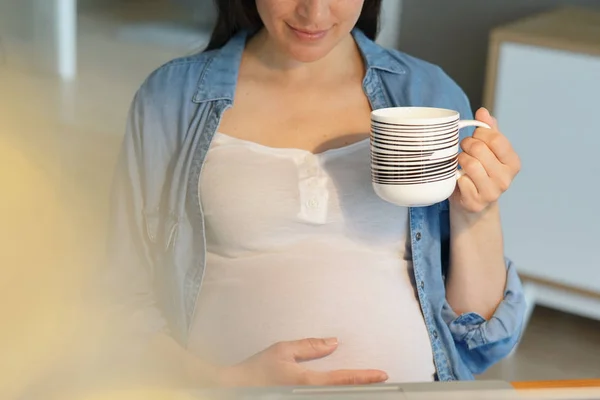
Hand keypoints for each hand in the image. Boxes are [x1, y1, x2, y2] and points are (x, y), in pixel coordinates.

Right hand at [217, 338, 387, 386]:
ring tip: (365, 385)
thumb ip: (309, 347)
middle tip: (380, 382)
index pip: (343, 379)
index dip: (365, 377)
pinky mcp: (297, 399)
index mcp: (307, 382)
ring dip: (349, 391)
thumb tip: (332, 343)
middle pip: (343, 393)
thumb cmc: (256, 371)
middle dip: (362, 388)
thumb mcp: (282, 351)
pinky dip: (335, 391)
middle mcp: (308, 395)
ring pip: (334, 397)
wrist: (236, 388)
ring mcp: (303, 399)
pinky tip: (342, 388)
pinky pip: (324, 397)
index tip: (381, 375)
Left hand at [451, 107, 520, 213]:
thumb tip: (483, 111)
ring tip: (461, 163)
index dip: (480, 134)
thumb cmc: (479, 171)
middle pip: (480, 149)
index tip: (474, 137)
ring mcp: (492, 192)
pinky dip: (456, 177)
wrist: (472, 203)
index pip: (496, 139)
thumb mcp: (488, 150)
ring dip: (460, 160)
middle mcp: (506, 178)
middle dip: (466, 145)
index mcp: (513, 162)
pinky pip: (461, 180)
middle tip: (464, 149)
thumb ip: (488, 130)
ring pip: (470, 164)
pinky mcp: (476, 202)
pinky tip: (459, 179)